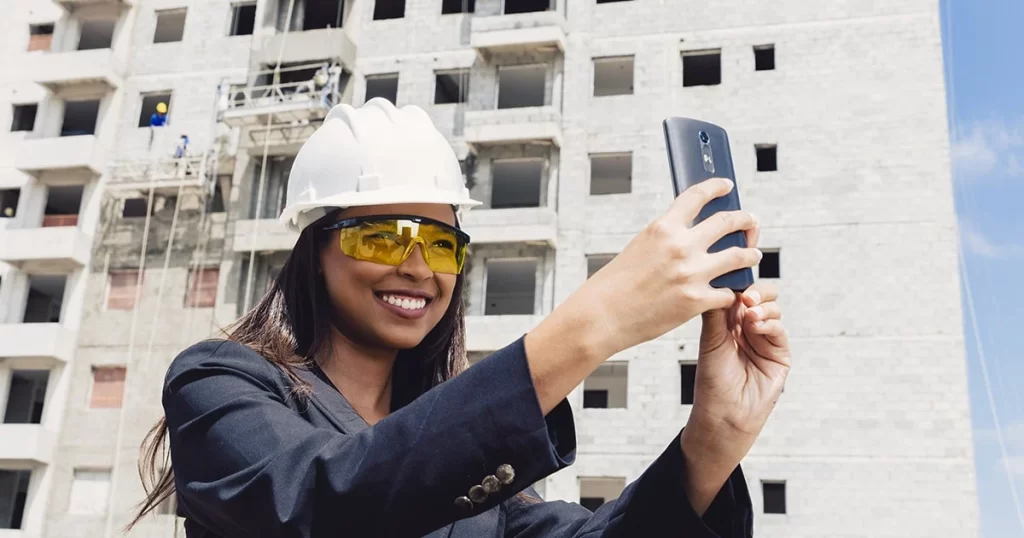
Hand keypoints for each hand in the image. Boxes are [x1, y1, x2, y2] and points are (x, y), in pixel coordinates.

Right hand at [581, 177, 762, 356]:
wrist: (601, 316)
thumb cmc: (614, 285)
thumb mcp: (639, 247)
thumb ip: (667, 238)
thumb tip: (691, 232)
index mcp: (662, 228)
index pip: (698, 195)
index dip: (716, 187)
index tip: (727, 186)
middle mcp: (681, 246)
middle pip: (727, 222)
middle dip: (745, 220)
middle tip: (751, 221)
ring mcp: (692, 274)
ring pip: (739, 256)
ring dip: (750, 254)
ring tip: (753, 255)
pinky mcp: (697, 301)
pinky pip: (728, 292)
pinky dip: (731, 292)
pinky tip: (731, 292)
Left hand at [684, 281, 790, 466]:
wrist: (722, 414)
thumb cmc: (712, 381)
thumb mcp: (710, 341)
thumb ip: (717, 312)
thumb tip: (718, 282)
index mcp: (728, 321)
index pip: (738, 292)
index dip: (739, 279)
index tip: (736, 268)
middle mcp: (748, 327)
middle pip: (759, 295)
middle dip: (755, 290)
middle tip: (746, 295)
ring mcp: (765, 340)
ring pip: (772, 309)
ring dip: (762, 308)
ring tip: (749, 315)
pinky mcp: (779, 354)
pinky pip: (779, 330)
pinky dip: (770, 323)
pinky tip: (757, 325)